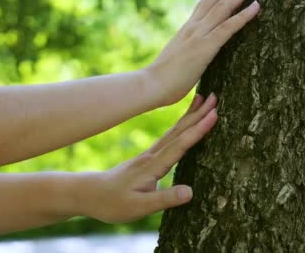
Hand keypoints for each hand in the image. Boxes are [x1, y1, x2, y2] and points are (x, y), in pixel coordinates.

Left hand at [82, 93, 217, 222]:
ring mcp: (150, 154)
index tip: (214, 114)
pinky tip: (185, 121)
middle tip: (215, 97)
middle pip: (179, 131)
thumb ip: (164, 199)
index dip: (198, 129)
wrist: (89, 194)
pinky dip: (181, 125)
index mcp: (153, 165)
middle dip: (198, 114)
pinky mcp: (149, 157)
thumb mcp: (139, 207)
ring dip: (190, 114)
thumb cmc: (113, 204)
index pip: (181, 144)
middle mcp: (153, 155)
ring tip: (202, 98)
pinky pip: (170, 136)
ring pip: (174, 130)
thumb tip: (190, 191)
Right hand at [145, 0, 260, 105]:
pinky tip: (257, 5)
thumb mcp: (181, 56)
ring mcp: (199, 35)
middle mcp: (195, 25)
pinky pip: (227, 28)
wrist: (150, 85)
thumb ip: (191, 47)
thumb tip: (198, 47)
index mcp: (190, 26)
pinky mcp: (205, 48)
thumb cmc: (165, 78)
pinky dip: (243, 16)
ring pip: (224, 5)